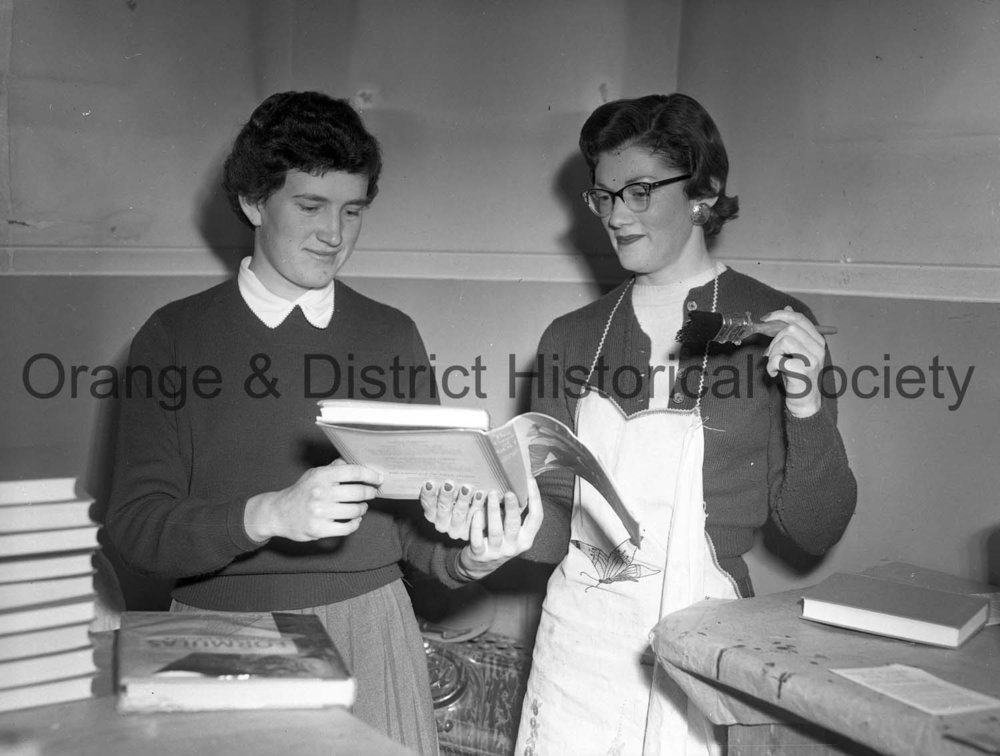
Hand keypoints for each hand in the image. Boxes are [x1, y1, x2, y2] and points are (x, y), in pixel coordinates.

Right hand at [244, 459, 381, 541]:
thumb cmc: (301, 491)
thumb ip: (334, 467)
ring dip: (362, 509)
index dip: (370, 475)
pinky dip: (355, 523)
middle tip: (372, 493)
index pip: (352, 471)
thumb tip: (355, 458)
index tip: (379, 478)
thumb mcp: (314, 474)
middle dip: (369, 493)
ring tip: (361, 507)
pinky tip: (354, 519)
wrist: (278, 513)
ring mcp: (320, 512)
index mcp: (321, 476)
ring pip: (355, 511)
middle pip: (358, 492)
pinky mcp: (319, 529)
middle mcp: (321, 493)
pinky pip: (347, 528)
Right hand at [420, 481, 483, 538]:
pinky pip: (474, 516)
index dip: (428, 494)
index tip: (429, 482)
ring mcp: (455, 529)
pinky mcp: (470, 530)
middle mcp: (441, 523)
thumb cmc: (457, 497)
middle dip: (446, 496)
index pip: (427, 503)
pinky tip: (480, 494)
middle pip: (443, 509)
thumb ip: (443, 485)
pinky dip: (477, 504)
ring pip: (458, 514)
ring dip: (462, 500)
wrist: (474, 517)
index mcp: (432, 513)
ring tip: (467, 488)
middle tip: (449, 483)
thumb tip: (441, 466)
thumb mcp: (448, 493)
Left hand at [455, 479, 542, 580]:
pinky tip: (476, 512)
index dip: (535, 499)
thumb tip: (519, 481)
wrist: (478, 566)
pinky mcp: (479, 554)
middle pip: (515, 524)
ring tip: (491, 494)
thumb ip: (516, 513)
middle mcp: (513, 546)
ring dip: (494, 511)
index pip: (536, 518)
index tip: (530, 480)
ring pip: (496, 530)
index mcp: (525, 538)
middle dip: (512, 507)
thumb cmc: (498, 540)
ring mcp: (496, 552)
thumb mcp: (511, 531)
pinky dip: (477, 525)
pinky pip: (478, 539)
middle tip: (509, 492)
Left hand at [760, 306, 826, 417]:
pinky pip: (779, 360)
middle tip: (771, 354)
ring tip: (773, 364)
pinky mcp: (803, 371)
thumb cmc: (797, 375)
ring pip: (785, 341)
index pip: (800, 319)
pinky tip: (773, 373)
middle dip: (774, 340)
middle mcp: (818, 348)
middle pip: (790, 329)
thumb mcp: (796, 350)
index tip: (765, 319)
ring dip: (772, 353)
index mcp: (817, 340)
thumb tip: (787, 309)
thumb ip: (794, 331)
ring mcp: (812, 359)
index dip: (781, 315)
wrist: (804, 400)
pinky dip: (770, 366)